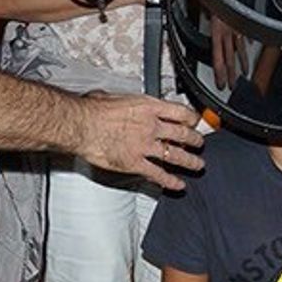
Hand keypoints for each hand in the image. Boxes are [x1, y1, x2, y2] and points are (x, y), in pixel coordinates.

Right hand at [76, 92, 204, 191]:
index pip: (180, 112)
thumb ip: (123, 102)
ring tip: (197, 165)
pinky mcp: (135, 163)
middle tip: (199, 143)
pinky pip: (158, 174)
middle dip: (195, 140)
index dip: (191, 118)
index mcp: (148, 107)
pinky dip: (170, 181)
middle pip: (182, 135)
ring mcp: (145, 146)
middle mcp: (151, 127)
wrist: (81, 125)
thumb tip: (115, 100)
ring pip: (175, 156)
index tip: (194, 121)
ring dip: (190, 162)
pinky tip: (177, 184)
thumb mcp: (114, 96)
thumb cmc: (92, 110)